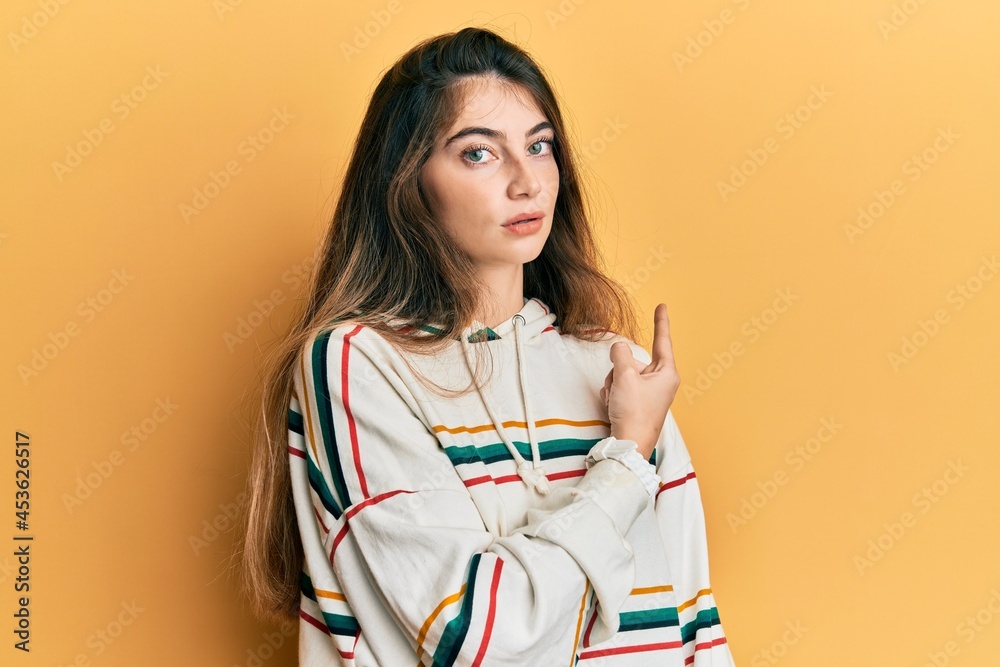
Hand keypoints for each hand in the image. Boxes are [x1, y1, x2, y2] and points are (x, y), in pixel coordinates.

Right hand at [598, 303, 679, 459]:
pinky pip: (621, 386)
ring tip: (617, 399)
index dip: (660, 321)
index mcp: (666, 373)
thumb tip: (618, 350)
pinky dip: (614, 393)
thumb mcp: (625, 376)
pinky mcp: (639, 402)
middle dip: (619, 370)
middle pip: (633, 360)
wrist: (629, 444)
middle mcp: (661, 381)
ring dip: (613, 383)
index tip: (662, 306)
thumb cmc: (634, 412)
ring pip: (623, 373)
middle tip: (619, 387)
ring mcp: (650, 392)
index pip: (662, 340)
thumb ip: (620, 354)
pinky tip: (615, 405)